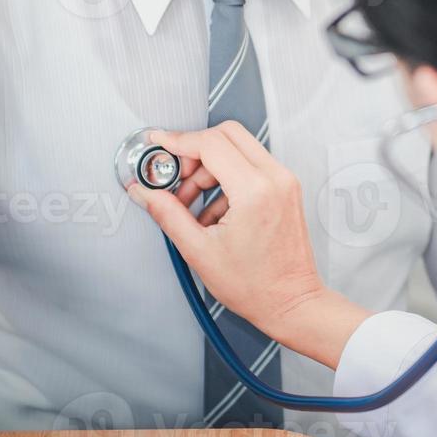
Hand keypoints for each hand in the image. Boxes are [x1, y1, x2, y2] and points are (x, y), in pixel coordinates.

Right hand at [127, 122, 370, 368]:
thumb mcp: (199, 251)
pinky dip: (226, 179)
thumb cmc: (255, 286)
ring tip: (192, 206)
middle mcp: (276, 178)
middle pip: (227, 134)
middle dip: (194, 150)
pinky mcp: (286, 188)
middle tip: (176, 178)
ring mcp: (285, 181)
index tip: (158, 143)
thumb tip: (144, 192)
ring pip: (239, 148)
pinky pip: (250, 165)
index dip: (177, 141)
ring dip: (209, 168)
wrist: (291, 302)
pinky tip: (213, 213)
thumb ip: (167, 214)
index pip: (211, 143)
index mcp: (255, 191)